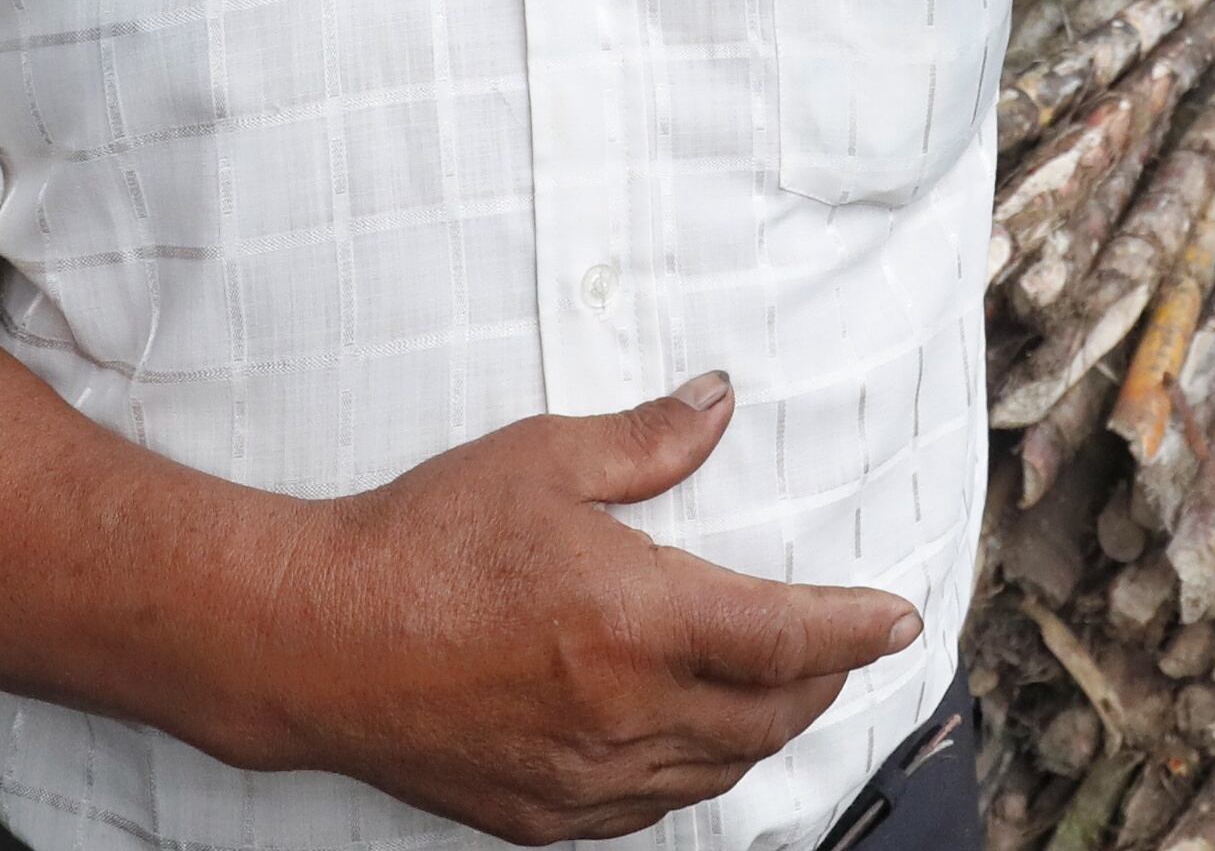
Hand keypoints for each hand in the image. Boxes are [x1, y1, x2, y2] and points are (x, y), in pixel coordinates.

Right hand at [253, 372, 922, 842]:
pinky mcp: (541, 814)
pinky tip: (685, 738)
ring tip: (775, 689)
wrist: (314, 638)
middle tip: (839, 645)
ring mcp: (583, 775)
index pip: (788, 638)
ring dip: (762, 731)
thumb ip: (646, 439)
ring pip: (716, 771)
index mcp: (637, 620)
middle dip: (821, 682)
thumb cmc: (423, 539)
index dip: (856, 629)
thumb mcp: (542, 459)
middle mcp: (624, 712)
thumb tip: (718, 404)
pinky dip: (690, 773)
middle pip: (769, 718)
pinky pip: (648, 808)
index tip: (900, 619)